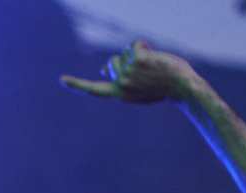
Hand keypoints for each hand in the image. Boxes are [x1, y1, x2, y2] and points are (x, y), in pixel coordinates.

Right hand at [59, 39, 202, 103]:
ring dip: (137, 54)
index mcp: (120, 95)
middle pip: (113, 63)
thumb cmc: (164, 88)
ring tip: (154, 66)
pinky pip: (135, 45)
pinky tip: (155, 56)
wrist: (183, 88)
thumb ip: (120, 81)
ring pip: (124, 54)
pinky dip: (144, 46)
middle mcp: (121, 85)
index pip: (94, 90)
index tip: (62, 79)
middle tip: (148, 71)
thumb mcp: (139, 90)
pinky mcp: (137, 61)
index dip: (77, 84)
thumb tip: (102, 68)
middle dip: (126, 60)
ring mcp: (128, 73)